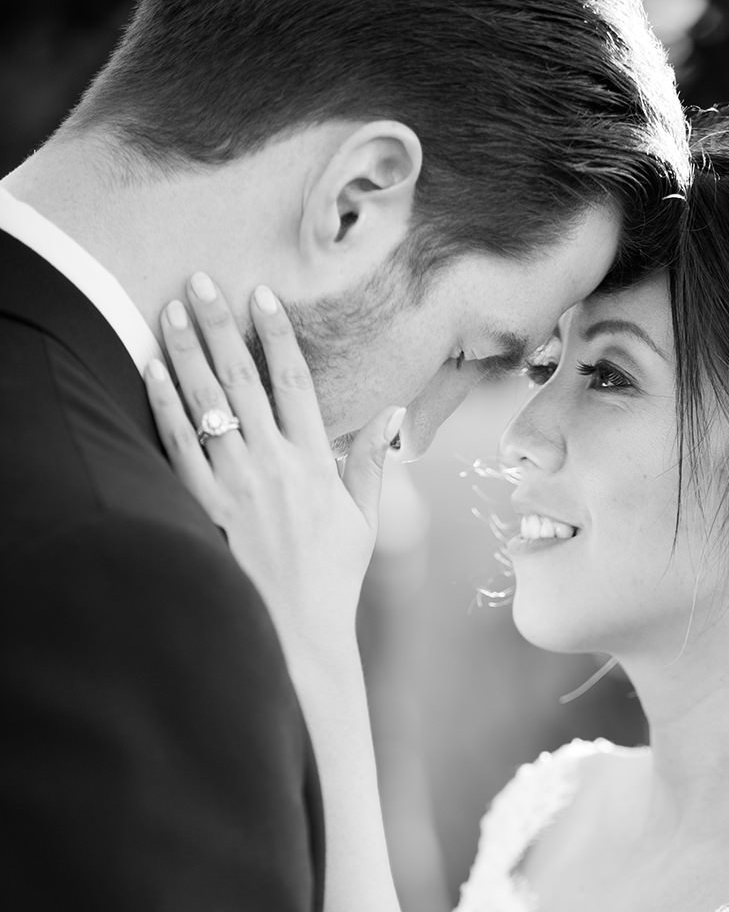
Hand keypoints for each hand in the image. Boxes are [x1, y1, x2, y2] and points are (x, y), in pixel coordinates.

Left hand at [145, 274, 404, 670]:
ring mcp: (238, 487)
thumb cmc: (333, 577)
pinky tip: (153, 370)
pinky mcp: (208, 509)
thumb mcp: (364, 519)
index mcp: (315, 464)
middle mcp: (275, 467)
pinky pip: (181, 447)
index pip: (294, 383)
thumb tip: (393, 412)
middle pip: (243, 381)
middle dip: (221, 326)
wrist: (299, 631)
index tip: (262, 294)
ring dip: (187, 353)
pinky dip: (165, 406)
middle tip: (201, 280)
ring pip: (207, 405)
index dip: (277, 334)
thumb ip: (370, 461)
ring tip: (171, 310)